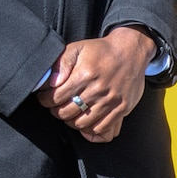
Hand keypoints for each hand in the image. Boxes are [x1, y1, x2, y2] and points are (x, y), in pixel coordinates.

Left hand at [39, 27, 155, 142]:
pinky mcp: (122, 108)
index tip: (44, 98)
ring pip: (82, 124)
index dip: (45, 100)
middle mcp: (98, 90)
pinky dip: (90, 130)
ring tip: (70, 113)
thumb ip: (62, 63)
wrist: (131, 51)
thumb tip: (52, 82)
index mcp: (85, 75)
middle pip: (67, 113)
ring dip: (71, 121)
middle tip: (56, 106)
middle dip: (56, 111)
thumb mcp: (78, 47)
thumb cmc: (103, 50)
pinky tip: (86, 121)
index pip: (56, 97)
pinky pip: (101, 129)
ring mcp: (111, 101)